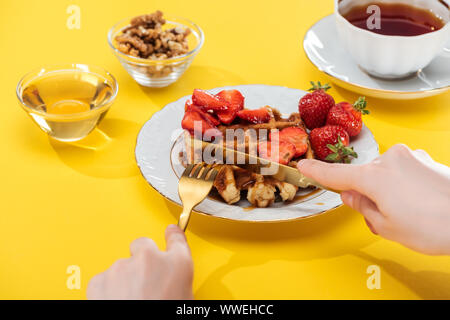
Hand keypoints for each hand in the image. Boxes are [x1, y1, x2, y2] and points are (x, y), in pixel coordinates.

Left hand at [87, 225, 193, 299]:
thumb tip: (172, 283)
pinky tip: (116, 303)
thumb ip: (177, 282)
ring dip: (124, 279)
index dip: (172, 234)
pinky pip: (104, 279)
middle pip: (143, 245)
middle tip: (144, 280)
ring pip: (121, 265)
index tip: (170, 231)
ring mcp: (123, 267)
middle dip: (142, 258)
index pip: (177, 238)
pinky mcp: (99, 280)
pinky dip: (107, 290)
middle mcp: (150, 259)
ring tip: (129, 301)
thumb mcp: (183, 299)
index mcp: (178, 264)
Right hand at [298, 144, 449, 254]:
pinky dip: (403, 185)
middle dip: (367, 193)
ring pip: (385, 173)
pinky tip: (418, 203)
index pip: (335, 174)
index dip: (317, 171)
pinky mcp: (426, 160)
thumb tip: (351, 196)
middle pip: (364, 176)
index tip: (304, 165)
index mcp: (374, 177)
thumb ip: (362, 207)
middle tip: (381, 216)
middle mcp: (390, 160)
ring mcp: (410, 157)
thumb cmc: (436, 226)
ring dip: (387, 190)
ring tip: (407, 213)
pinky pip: (403, 171)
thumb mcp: (386, 226)